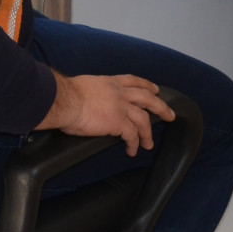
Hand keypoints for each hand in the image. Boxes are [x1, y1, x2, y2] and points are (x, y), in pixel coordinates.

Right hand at [37, 73, 173, 155]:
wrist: (63, 100)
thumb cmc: (64, 95)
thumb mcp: (82, 86)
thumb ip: (91, 93)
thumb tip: (86, 101)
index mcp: (109, 82)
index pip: (133, 80)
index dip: (146, 85)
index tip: (154, 89)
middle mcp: (119, 92)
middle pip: (147, 98)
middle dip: (161, 107)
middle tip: (169, 115)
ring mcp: (120, 107)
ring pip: (143, 119)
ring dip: (147, 133)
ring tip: (148, 144)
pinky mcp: (118, 122)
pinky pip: (132, 135)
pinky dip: (134, 144)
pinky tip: (132, 150)